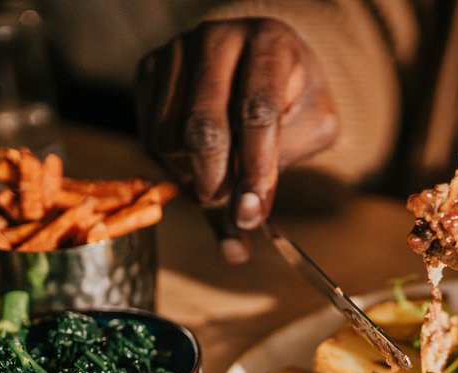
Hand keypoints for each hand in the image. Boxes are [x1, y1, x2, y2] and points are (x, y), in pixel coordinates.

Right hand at [137, 18, 337, 262]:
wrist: (262, 64)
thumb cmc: (292, 101)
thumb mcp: (308, 134)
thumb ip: (275, 182)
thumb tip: (235, 250)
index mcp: (270, 43)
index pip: (258, 113)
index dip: (255, 170)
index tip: (254, 213)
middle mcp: (217, 38)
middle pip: (204, 128)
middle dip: (218, 183)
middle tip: (233, 210)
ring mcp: (177, 50)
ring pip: (170, 138)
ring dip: (194, 181)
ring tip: (222, 184)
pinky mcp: (149, 69)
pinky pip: (150, 136)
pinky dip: (173, 169)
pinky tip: (199, 168)